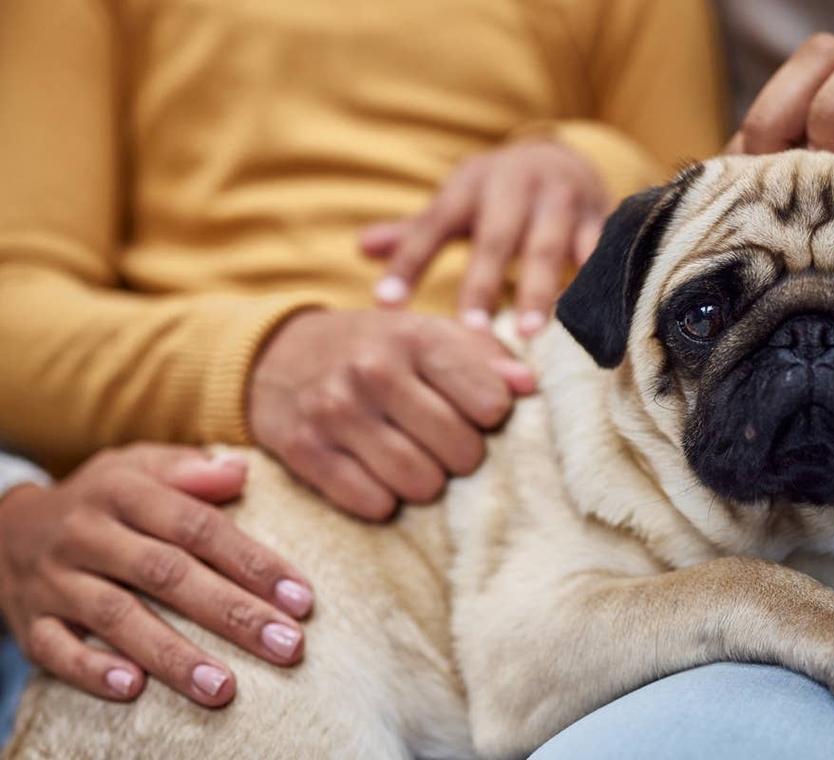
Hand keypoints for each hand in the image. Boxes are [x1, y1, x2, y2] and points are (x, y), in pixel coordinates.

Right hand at [0, 445, 313, 706]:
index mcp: (125, 492)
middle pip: (168, 574)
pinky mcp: (30, 622)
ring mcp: (56, 580)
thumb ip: (190, 470)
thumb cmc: (102, 499)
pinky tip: (133, 690)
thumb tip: (240, 472)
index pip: (199, 527)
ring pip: (117, 617)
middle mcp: (89, 534)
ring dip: (173, 655)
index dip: (252, 562)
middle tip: (287, 645)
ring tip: (224, 688)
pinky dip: (92, 670)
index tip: (301, 598)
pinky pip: (56, 649)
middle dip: (232, 613)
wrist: (4, 529)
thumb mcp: (139, 467)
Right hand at [249, 309, 535, 519]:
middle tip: (446, 446)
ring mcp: (336, 412)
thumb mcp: (430, 334)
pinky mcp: (304, 451)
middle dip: (462, 457)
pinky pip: (372, 504)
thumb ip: (486, 356)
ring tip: (415, 461)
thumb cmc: (376, 348)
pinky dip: (384, 500)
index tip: (477, 413)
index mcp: (417, 337)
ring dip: (426, 483)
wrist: (278, 353)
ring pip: (420, 484)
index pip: (492, 402)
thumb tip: (529, 386)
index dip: (492, 417)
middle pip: (461, 452)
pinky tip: (378, 475)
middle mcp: (375, 371)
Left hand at [361, 139, 609, 336]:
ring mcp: (560, 199)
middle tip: (469, 332)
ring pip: (549, 247)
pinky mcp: (599, 215)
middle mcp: (515, 186)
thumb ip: (416, 232)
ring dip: (541, 289)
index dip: (410, 262)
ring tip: (532, 333)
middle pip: (496, 238)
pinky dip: (597, 280)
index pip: (434, 224)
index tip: (385, 304)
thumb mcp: (457, 202)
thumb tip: (362, 247)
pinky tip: (592, 317)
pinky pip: (599, 251)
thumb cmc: (497, 195)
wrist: (565, 157)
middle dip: (483, 283)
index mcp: (471, 185)